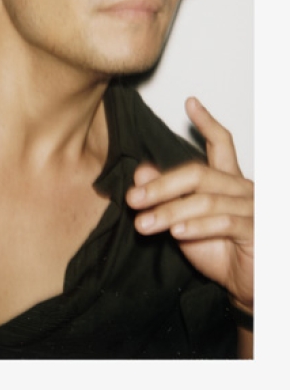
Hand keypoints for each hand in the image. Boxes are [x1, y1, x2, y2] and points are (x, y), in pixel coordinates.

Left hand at [126, 97, 252, 310]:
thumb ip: (166, 197)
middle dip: (161, 185)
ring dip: (169, 211)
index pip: (221, 143)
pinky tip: (176, 232)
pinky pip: (223, 223)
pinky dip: (197, 226)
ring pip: (205, 200)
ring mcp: (251, 208)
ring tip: (144, 223)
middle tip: (133, 198)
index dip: (207, 122)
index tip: (190, 103)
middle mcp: (241, 188)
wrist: (245, 286)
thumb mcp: (184, 221)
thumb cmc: (219, 252)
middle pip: (198, 173)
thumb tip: (141, 172)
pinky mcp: (256, 230)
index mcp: (226, 181)